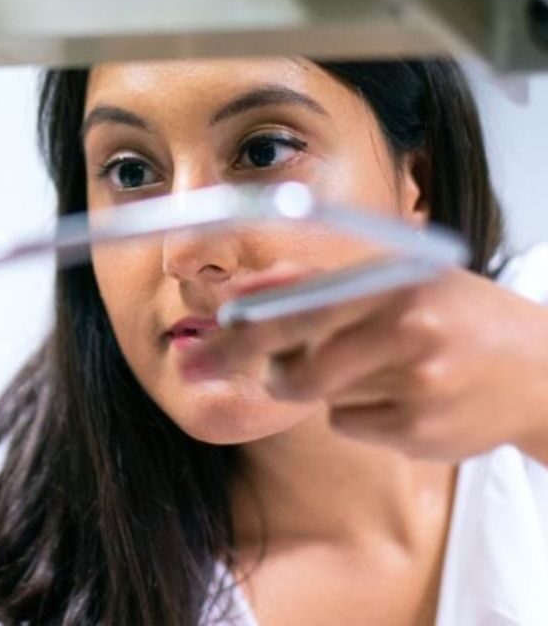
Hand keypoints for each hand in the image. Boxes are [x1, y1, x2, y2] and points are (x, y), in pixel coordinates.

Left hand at [206, 264, 547, 463]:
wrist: (542, 371)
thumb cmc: (452, 314)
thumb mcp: (395, 276)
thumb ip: (316, 280)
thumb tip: (241, 292)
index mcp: (396, 281)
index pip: (299, 305)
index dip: (242, 326)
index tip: (203, 337)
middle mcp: (408, 330)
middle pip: (296, 363)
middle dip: (240, 364)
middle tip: (197, 367)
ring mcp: (417, 386)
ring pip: (315, 393)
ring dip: (313, 382)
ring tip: (356, 363)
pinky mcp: (420, 432)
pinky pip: (345, 423)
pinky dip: (351, 410)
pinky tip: (394, 394)